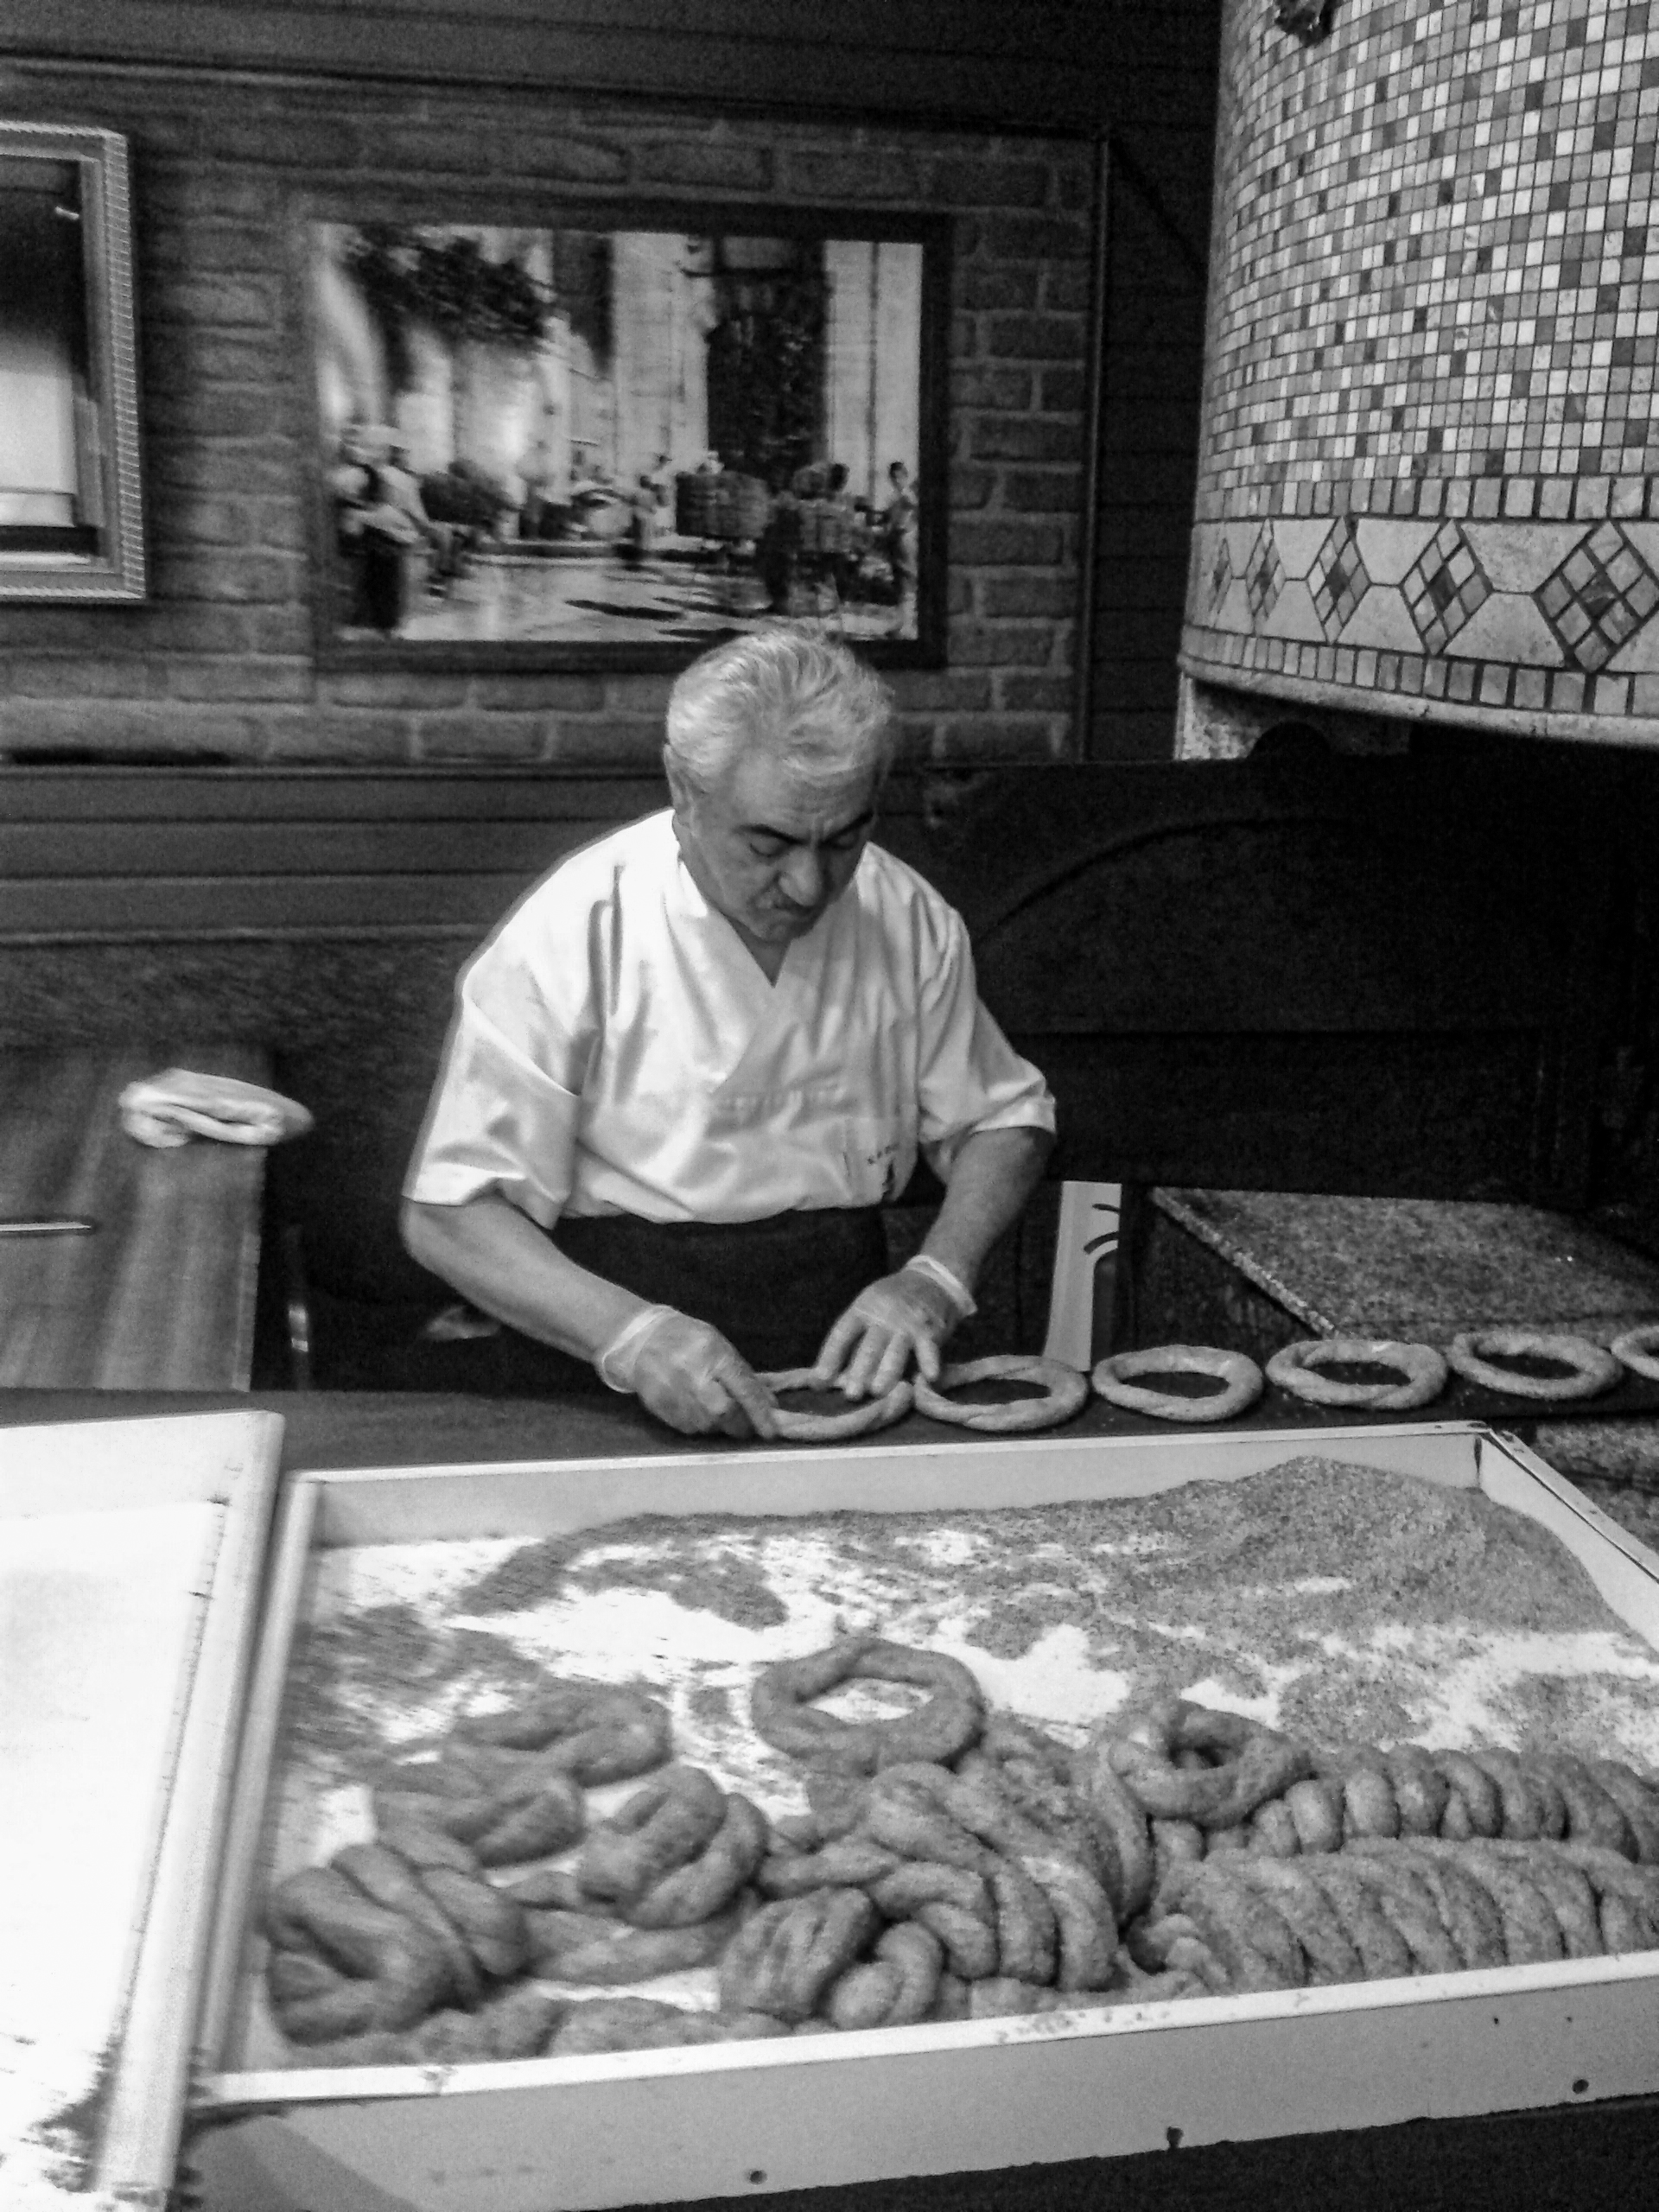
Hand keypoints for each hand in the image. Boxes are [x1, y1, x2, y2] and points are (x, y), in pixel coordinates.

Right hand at [617, 1309, 779, 1440]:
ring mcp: (676, 1398)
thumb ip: (742, 1374)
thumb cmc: (686, 1339)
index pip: (743, 1390)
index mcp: (713, 1356)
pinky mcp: (664, 1413)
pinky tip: (695, 1405)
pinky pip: (693, 1428)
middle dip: (740, 1422)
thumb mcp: (719, 1345)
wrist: (640, 1342)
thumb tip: (768, 1404)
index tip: (771, 1431)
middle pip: (727, 1415)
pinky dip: (701, 1422)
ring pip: (711, 1426)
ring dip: (720, 1423)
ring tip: (712, 1403)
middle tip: (743, 1418)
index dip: (760, 1413)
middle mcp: (694, 1379)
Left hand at [812, 1266, 961, 1397]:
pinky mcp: (930, 1330)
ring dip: (887, 1371)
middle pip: (869, 1346)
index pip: (842, 1334)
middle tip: (851, 1394)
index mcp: (862, 1311)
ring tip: (878, 1391)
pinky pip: (929, 1348)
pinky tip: (929, 1376)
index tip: (819, 1381)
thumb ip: (851, 1341)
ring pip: (896, 1350)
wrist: (930, 1280)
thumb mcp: (867, 1311)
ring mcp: (907, 1323)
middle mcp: (883, 1316)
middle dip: (859, 1370)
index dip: (829, 1357)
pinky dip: (930, 1361)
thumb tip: (825, 1377)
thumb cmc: (890, 1304)